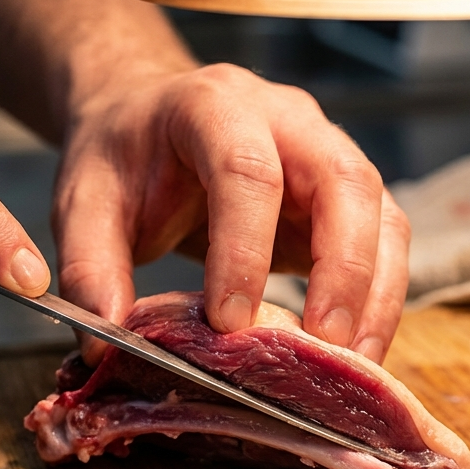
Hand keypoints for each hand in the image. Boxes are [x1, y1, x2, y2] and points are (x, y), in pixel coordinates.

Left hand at [53, 63, 409, 363]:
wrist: (148, 123)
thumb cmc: (122, 160)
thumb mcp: (84, 204)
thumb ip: (88, 268)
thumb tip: (106, 340)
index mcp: (213, 105)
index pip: (246, 170)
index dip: (244, 249)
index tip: (229, 323)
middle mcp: (287, 119)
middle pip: (343, 180)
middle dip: (343, 269)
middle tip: (324, 345)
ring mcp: (327, 152)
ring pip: (380, 212)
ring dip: (376, 291)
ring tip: (353, 363)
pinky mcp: (346, 197)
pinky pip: (385, 241)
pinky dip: (380, 298)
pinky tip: (357, 351)